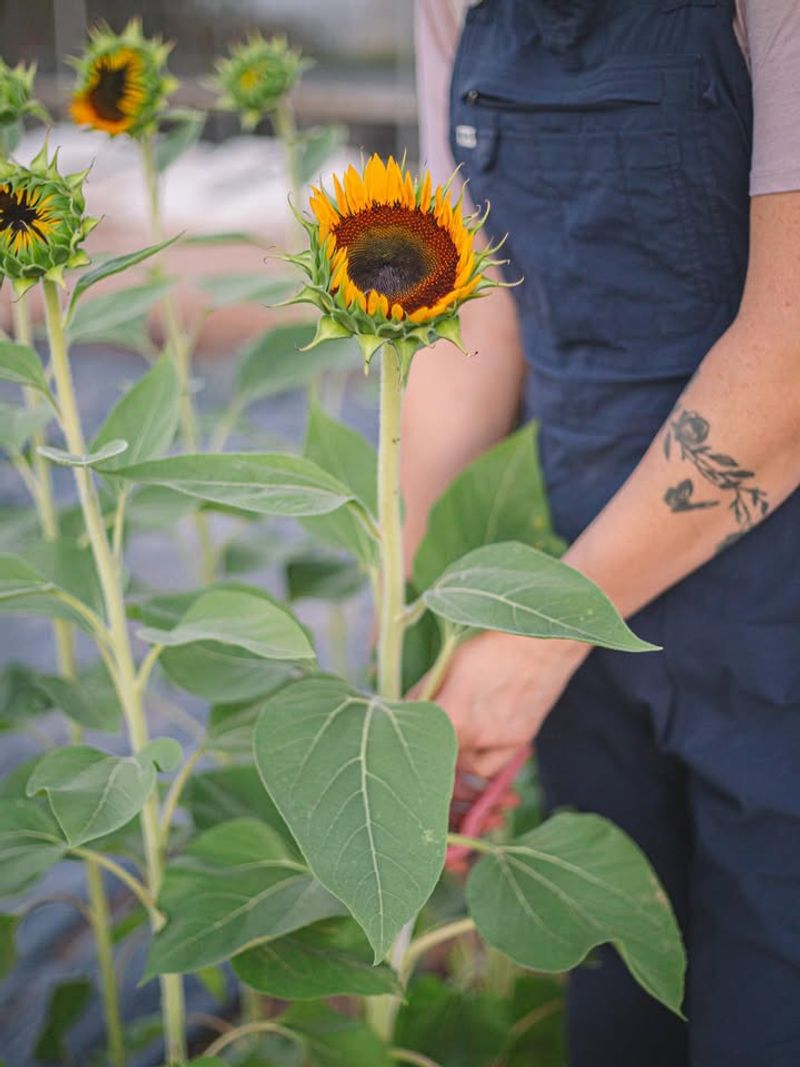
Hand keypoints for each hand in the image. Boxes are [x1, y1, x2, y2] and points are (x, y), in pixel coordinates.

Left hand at [423, 630, 587, 776]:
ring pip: (466, 765)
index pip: (420, 737)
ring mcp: (501, 741)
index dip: (413, 732)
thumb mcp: (450, 661)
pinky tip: (479, 739)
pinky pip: (493, 765)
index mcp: (452, 714)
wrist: (544, 641)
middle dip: (433, 745)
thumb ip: (427, 691)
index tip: (412, 725)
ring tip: (454, 732)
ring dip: (456, 755)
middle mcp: (476, 734)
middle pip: (441, 756)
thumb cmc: (494, 644)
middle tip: (431, 729)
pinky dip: (481, 759)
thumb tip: (409, 707)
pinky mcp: (521, 740)